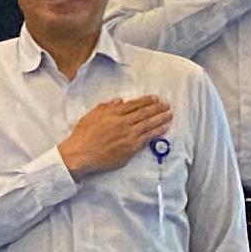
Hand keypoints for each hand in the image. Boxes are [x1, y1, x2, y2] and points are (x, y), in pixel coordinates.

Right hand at [57, 95, 174, 176]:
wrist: (81, 153)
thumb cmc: (83, 135)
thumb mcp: (91, 115)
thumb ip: (106, 107)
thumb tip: (118, 101)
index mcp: (113, 113)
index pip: (134, 104)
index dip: (146, 100)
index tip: (155, 98)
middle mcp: (123, 122)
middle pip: (144, 113)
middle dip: (157, 108)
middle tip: (167, 105)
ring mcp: (129, 135)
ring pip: (149, 124)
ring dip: (161, 118)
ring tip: (169, 115)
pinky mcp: (132, 147)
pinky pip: (148, 137)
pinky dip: (158, 132)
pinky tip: (164, 128)